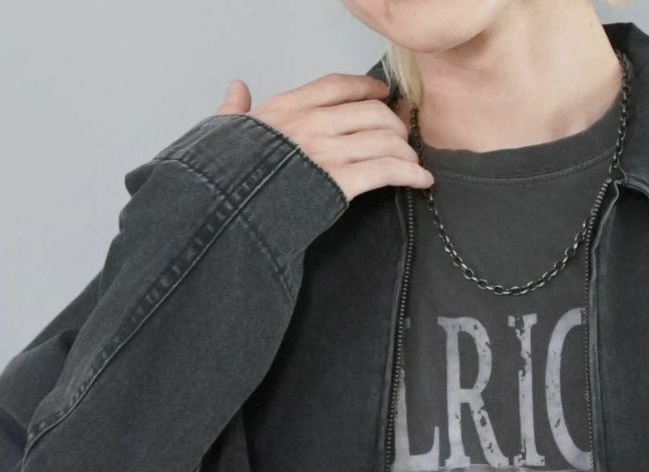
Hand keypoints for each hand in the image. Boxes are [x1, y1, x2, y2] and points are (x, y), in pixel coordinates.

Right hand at [216, 74, 433, 200]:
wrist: (228, 207)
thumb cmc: (227, 175)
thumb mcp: (226, 132)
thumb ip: (235, 110)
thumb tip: (237, 89)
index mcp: (287, 108)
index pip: (337, 86)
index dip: (366, 87)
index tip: (382, 93)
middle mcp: (312, 123)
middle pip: (371, 112)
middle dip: (394, 125)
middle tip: (402, 138)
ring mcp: (327, 152)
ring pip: (384, 139)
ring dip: (406, 152)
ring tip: (413, 163)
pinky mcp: (341, 182)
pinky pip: (387, 170)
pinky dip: (411, 174)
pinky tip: (422, 180)